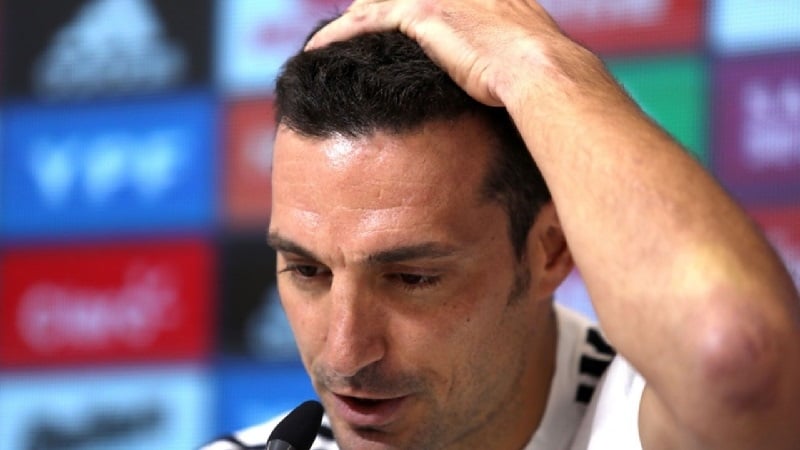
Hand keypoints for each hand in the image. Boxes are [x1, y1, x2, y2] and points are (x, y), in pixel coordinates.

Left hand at [306, 0, 580, 108]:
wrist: (540, 70)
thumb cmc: (541, 77)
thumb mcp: (526, 56)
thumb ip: (507, 57)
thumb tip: (508, 86)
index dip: (401, 8)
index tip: (386, 24)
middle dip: (371, 9)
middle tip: (349, 31)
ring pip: (375, 3)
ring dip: (348, 23)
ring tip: (324, 42)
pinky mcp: (421, 14)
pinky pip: (364, 21)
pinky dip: (337, 35)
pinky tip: (318, 49)